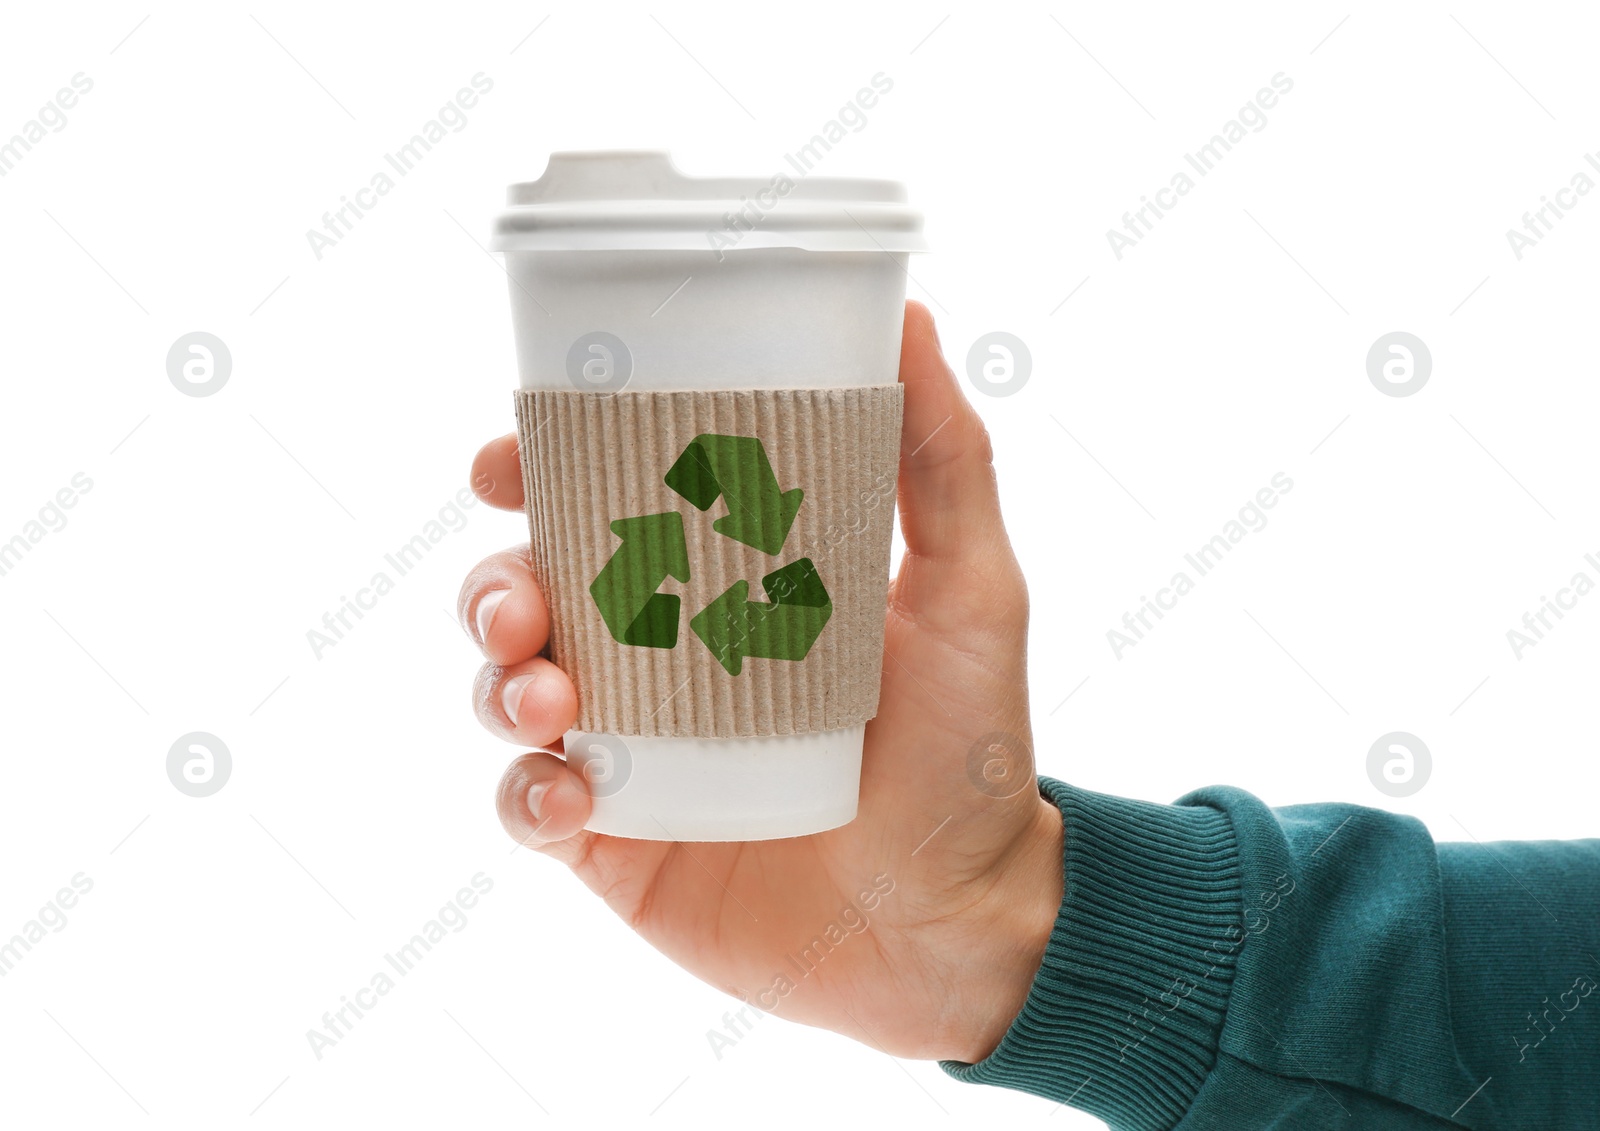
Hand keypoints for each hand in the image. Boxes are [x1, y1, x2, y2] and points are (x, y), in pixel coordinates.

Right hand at [457, 302, 1061, 1062]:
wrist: (965, 922)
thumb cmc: (970, 747)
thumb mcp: (970, 589)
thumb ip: (942, 459)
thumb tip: (913, 315)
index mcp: (723, 585)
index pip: (603, 508)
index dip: (537, 473)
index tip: (508, 458)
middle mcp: (662, 658)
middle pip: (531, 592)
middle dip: (495, 584)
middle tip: (519, 601)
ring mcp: (634, 752)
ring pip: (509, 691)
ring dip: (500, 681)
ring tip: (550, 696)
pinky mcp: (616, 844)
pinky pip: (528, 808)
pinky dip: (526, 793)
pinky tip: (571, 793)